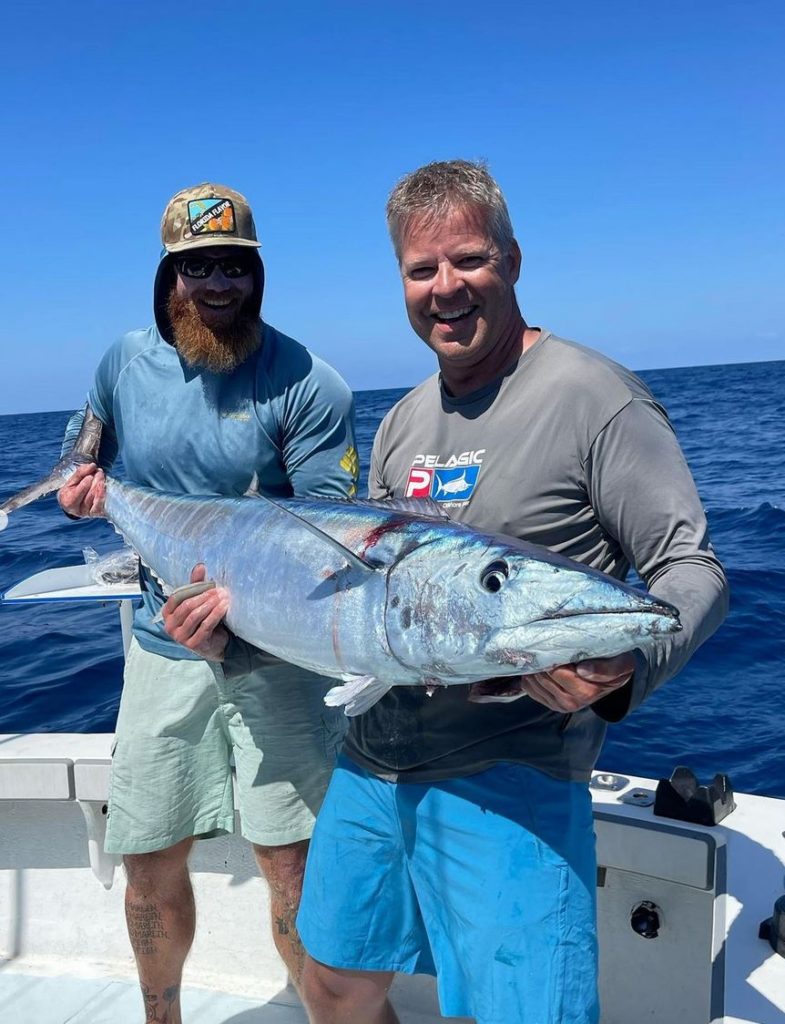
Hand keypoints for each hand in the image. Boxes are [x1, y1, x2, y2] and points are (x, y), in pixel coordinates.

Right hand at [58, 464, 105, 516]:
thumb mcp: (72, 480)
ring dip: (101, 488)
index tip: (89, 477)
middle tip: (99, 473)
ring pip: (97, 502)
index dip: (83, 487)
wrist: (77, 500)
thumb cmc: (73, 489)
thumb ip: (80, 472)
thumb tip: (92, 466)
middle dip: (95, 484)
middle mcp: (79, 511)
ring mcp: (90, 513)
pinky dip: (106, 495)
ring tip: (102, 476)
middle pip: (88, 498)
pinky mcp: (100, 513)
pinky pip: (104, 505)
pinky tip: (107, 485)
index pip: (75, 497)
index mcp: (68, 502)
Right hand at [162, 564, 229, 660]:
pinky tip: (225, 607)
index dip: (192, 589)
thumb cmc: (202, 620)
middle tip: (219, 590)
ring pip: (196, 616)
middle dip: (204, 596)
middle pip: (187, 606)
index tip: (209, 583)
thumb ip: (196, 585)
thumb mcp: (198, 602)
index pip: (176, 598)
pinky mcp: (193, 644)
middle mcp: (170, 627)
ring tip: (224, 596)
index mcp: (167, 614)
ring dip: (211, 604)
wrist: (214, 644)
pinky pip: (205, 626)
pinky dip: (216, 614)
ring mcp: (180, 637)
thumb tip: (200, 566)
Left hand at [468, 653, 634, 711]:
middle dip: (543, 659)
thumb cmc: (616, 664)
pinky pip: (529, 687)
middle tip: (549, 645)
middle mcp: (571, 702)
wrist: (613, 676)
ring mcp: (558, 705)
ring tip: (547, 655)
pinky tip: (544, 666)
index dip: (553, 657)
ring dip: (536, 666)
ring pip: (532, 681)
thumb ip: (605, 669)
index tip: (557, 644)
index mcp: (587, 692)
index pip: (557, 673)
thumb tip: (582, 671)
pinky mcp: (549, 703)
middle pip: (542, 676)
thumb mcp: (621, 664)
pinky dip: (532, 675)